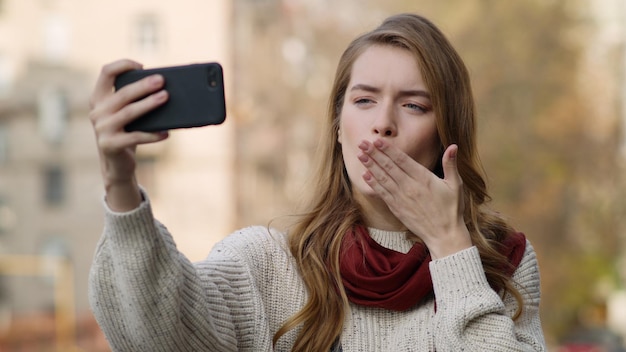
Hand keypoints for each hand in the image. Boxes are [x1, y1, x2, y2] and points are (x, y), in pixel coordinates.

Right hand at [89, 59, 169, 210]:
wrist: (117, 165)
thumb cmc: (126, 133)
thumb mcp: (125, 114)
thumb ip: (133, 100)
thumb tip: (163, 88)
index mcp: (99, 99)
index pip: (106, 73)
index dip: (123, 65)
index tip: (142, 65)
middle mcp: (96, 112)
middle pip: (122, 94)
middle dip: (143, 86)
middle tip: (161, 81)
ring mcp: (101, 129)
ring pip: (129, 112)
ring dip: (149, 104)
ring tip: (165, 97)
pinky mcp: (110, 145)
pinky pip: (135, 137)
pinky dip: (152, 134)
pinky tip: (166, 133)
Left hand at [358, 139, 471, 258]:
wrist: (444, 235)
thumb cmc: (452, 209)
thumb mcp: (455, 185)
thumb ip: (451, 164)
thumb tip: (453, 146)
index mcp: (424, 178)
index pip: (402, 160)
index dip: (388, 150)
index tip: (377, 141)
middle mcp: (410, 187)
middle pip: (389, 167)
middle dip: (374, 154)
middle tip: (362, 143)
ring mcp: (401, 198)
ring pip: (383, 178)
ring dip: (371, 166)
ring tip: (360, 155)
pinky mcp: (397, 208)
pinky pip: (382, 193)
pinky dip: (373, 184)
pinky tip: (366, 176)